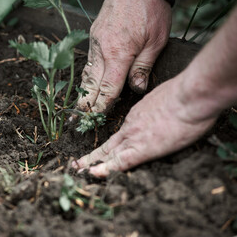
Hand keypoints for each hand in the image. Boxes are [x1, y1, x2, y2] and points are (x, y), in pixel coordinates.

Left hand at [72, 76, 216, 176]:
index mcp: (137, 116)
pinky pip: (121, 162)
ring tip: (78, 173)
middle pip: (109, 146)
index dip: (108, 144)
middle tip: (77, 164)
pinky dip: (106, 169)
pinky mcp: (143, 148)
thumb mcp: (167, 98)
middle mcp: (131, 127)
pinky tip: (93, 174)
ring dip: (93, 164)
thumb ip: (159, 109)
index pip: (120, 134)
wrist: (192, 95)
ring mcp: (135, 137)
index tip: (101, 150)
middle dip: (92, 156)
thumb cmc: (186, 95)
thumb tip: (163, 114)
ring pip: (109, 155)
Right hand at [77, 0, 171, 112]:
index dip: (102, 107)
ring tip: (76, 108)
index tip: (96, 120)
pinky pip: (88, 61)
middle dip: (85, 105)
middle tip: (77, 121)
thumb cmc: (150, 10)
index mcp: (119, 55)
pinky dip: (85, 76)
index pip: (108, 89)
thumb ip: (144, 67)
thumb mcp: (156, 40)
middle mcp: (102, 51)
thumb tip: (137, 88)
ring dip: (82, 92)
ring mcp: (95, 44)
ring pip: (87, 74)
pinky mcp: (93, 37)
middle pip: (91, 85)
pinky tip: (85, 84)